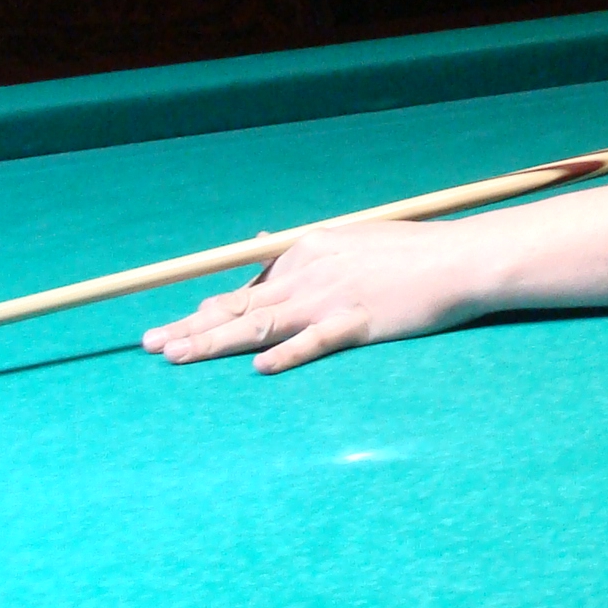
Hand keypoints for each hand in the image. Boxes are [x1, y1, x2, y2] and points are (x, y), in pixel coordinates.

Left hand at [139, 220, 482, 373]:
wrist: (457, 260)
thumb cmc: (409, 253)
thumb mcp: (350, 238)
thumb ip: (304, 249)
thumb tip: (263, 244)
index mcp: (306, 250)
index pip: (248, 285)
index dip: (208, 308)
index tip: (178, 324)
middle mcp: (309, 272)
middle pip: (240, 305)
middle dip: (191, 326)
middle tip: (150, 343)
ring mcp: (332, 298)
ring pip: (261, 323)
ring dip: (214, 342)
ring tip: (176, 356)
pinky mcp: (359, 322)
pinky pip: (316, 341)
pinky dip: (287, 355)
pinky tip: (259, 369)